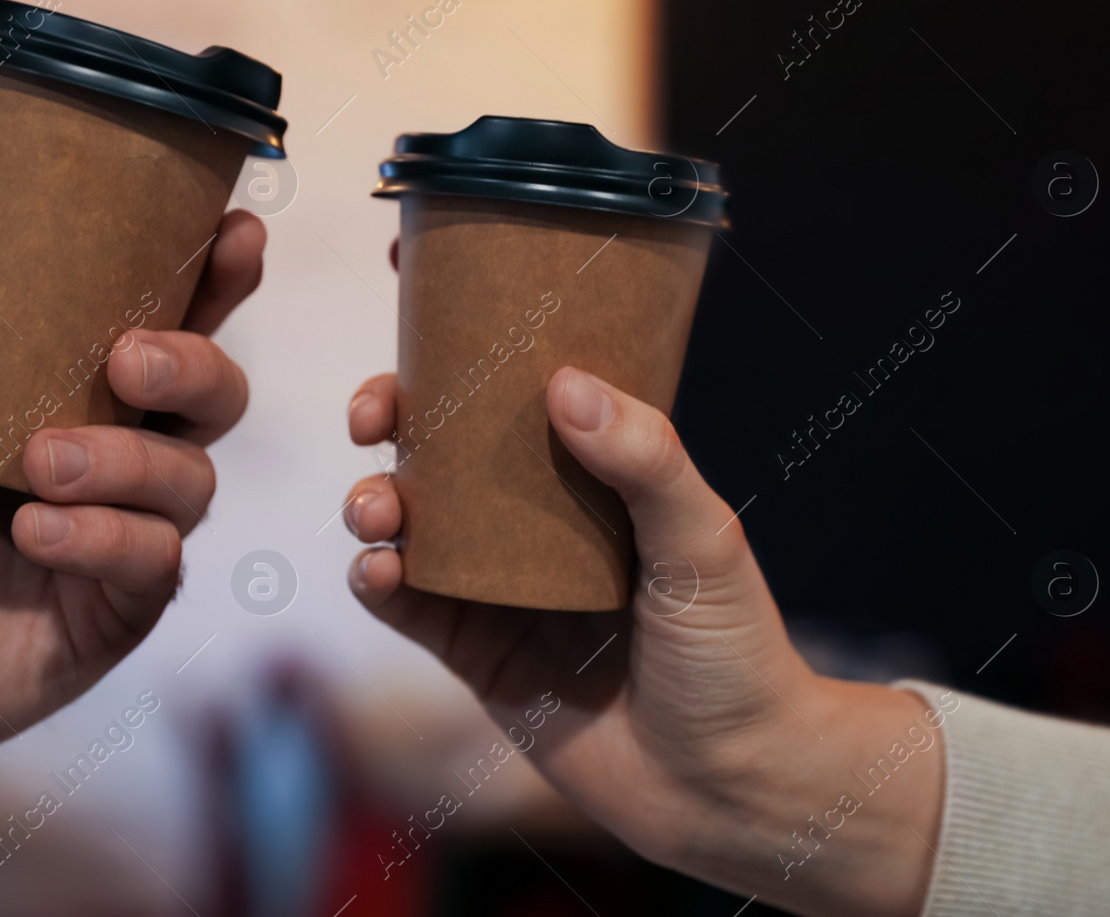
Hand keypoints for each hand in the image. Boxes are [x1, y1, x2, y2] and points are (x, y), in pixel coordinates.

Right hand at [343, 365, 944, 916]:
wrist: (728, 786)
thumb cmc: (735, 653)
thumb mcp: (703, 541)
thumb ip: (645, 460)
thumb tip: (565, 381)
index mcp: (595, 479)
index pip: (519, 397)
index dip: (464, 356)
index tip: (427, 323)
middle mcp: (539, 525)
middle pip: (444, 449)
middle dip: (393, 421)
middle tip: (374, 417)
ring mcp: (501, 588)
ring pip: (412, 521)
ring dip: (374, 501)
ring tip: (376, 511)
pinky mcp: (475, 653)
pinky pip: (409, 605)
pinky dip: (377, 580)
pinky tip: (378, 569)